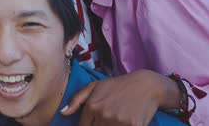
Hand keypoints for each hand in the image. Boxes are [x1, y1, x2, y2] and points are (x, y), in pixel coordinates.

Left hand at [61, 69, 178, 125]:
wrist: (146, 85)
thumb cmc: (117, 86)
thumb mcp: (94, 87)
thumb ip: (76, 100)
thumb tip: (63, 113)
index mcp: (92, 106)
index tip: (92, 123)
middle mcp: (103, 115)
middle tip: (103, 121)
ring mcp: (119, 122)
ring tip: (112, 121)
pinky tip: (123, 122)